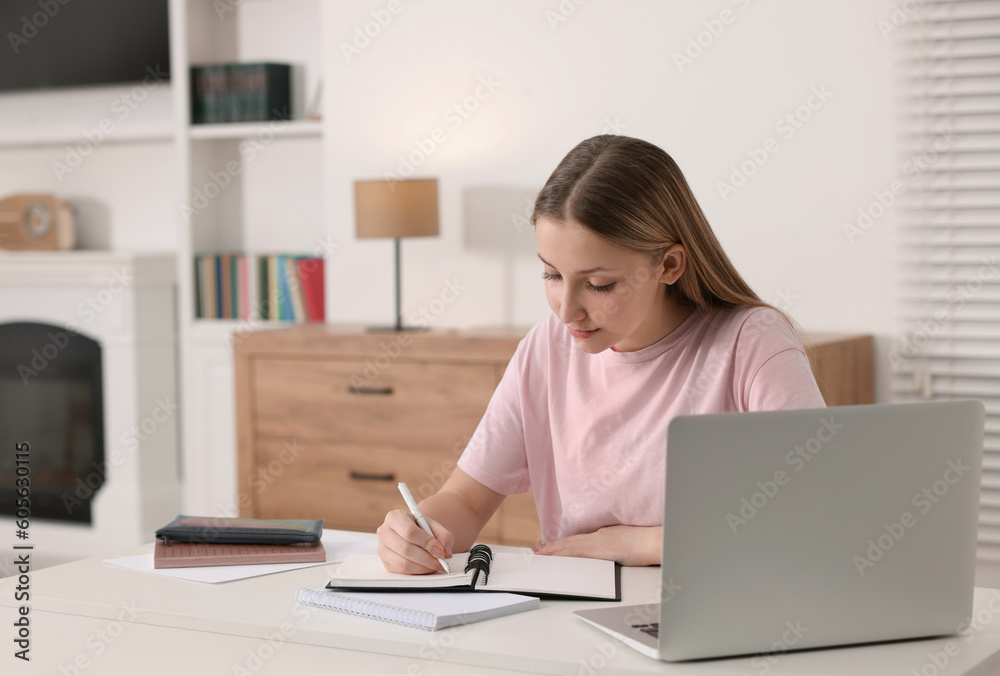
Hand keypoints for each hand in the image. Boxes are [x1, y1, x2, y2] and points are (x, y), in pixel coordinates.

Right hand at [376, 509, 454, 573]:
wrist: (411, 532)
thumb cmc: (421, 528)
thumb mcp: (433, 526)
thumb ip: (443, 535)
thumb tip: (446, 552)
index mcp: (395, 517)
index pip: (410, 532)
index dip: (427, 543)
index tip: (440, 551)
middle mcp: (384, 532)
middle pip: (406, 549)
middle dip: (427, 558)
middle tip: (441, 561)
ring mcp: (382, 549)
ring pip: (403, 563)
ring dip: (423, 567)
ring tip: (436, 565)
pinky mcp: (385, 563)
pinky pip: (402, 571)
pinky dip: (418, 572)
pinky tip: (426, 567)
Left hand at [532, 525, 660, 565]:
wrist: (653, 541)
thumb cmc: (645, 544)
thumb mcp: (626, 543)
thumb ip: (615, 546)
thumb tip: (610, 551)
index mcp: (603, 535)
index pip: (578, 539)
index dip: (563, 543)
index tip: (551, 545)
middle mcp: (597, 536)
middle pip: (570, 541)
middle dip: (552, 546)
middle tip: (537, 549)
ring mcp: (597, 541)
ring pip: (569, 545)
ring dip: (552, 550)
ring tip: (539, 552)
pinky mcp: (599, 549)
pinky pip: (576, 552)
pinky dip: (562, 554)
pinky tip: (553, 557)